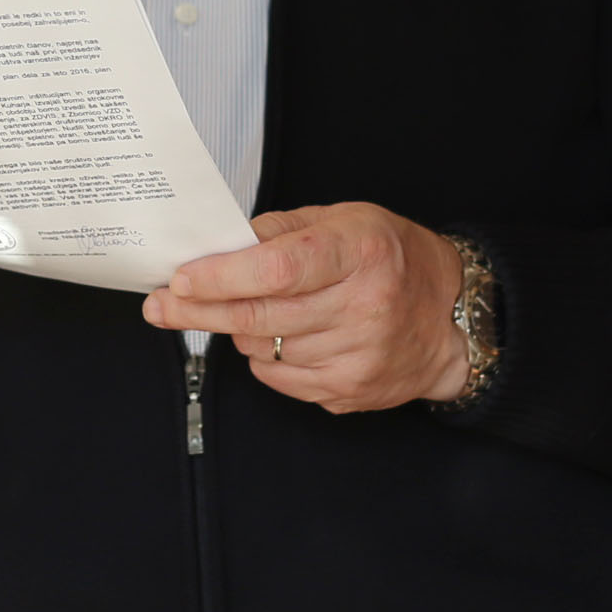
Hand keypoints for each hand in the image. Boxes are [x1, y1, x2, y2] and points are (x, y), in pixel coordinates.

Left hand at [143, 201, 467, 412]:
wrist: (452, 318)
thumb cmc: (393, 259)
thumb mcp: (346, 220)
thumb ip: (282, 230)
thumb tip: (219, 246)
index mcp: (361, 252)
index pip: (279, 269)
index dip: (223, 276)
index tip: (181, 279)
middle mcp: (363, 307)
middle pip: (260, 316)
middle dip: (198, 311)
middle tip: (159, 305)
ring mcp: (357, 356)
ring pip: (262, 348)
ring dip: (238, 329)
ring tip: (244, 309)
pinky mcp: (349, 392)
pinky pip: (278, 377)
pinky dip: (264, 356)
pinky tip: (279, 336)